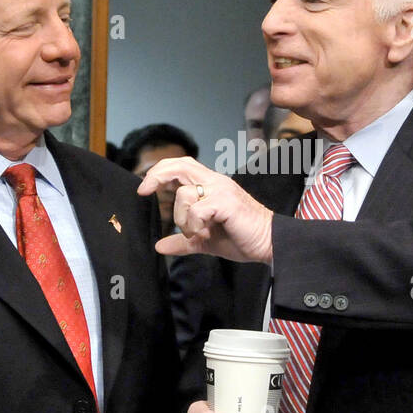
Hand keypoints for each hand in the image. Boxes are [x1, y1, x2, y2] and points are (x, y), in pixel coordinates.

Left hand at [138, 157, 274, 263]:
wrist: (268, 244)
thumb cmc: (241, 238)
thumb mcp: (204, 240)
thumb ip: (183, 240)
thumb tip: (160, 246)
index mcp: (211, 186)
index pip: (181, 166)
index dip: (160, 172)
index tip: (144, 188)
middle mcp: (215, 182)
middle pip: (180, 165)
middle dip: (157, 175)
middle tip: (144, 190)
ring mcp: (221, 190)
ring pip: (184, 194)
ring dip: (181, 218)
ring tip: (195, 232)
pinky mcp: (226, 203)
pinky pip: (197, 209)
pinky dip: (194, 224)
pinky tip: (204, 232)